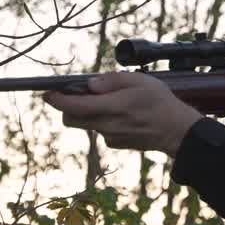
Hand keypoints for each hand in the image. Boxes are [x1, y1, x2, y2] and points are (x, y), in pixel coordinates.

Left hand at [41, 72, 203, 153]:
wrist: (177, 131)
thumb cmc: (160, 102)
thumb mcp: (138, 81)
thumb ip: (111, 81)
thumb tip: (90, 85)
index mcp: (109, 108)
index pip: (72, 106)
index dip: (56, 100)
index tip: (47, 94)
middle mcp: (105, 125)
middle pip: (71, 119)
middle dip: (68, 107)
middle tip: (78, 93)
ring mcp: (110, 137)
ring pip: (86, 124)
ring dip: (88, 112)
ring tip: (111, 101)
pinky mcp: (116, 143)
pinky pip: (101, 130)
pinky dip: (103, 121)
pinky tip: (123, 114)